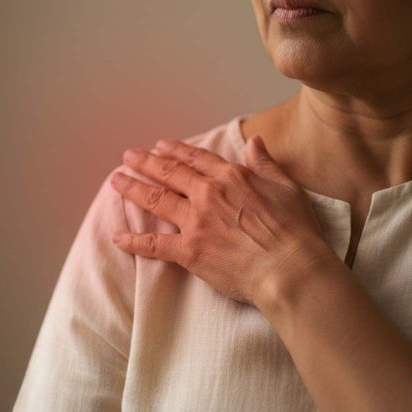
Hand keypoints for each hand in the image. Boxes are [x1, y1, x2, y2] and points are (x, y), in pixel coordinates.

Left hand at [109, 134, 336, 306]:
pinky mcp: (188, 251)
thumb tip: (255, 142)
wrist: (289, 269)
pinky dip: (133, 240)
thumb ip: (266, 163)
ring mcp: (195, 222)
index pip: (196, 159)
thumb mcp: (286, 187)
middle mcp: (208, 194)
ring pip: (156, 199)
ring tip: (116, 180)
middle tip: (127, 156)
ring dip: (132, 188)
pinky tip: (117, 237)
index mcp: (231, 177)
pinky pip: (153, 244)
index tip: (160, 145)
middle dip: (145, 162)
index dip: (176, 150)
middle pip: (169, 173)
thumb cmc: (295, 231)